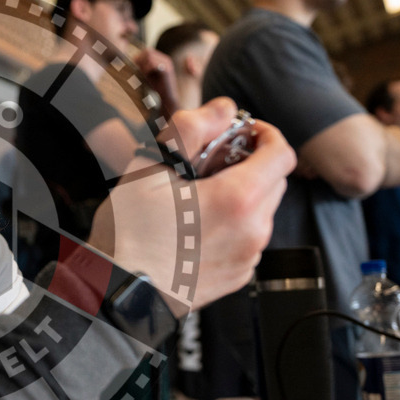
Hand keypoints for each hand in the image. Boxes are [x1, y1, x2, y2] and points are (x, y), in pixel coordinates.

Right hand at [88, 97, 295, 309]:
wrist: (118, 291)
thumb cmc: (129, 232)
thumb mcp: (150, 167)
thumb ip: (191, 128)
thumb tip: (224, 108)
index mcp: (238, 199)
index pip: (282, 153)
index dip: (264, 133)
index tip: (239, 131)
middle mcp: (254, 231)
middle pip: (275, 181)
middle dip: (251, 163)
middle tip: (209, 163)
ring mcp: (248, 257)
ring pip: (261, 212)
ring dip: (241, 196)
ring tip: (196, 199)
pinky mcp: (238, 277)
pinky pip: (248, 240)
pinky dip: (232, 226)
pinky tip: (195, 228)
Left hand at [133, 47, 178, 116]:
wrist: (167, 98)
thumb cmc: (157, 88)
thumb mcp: (148, 75)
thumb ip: (143, 67)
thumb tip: (133, 59)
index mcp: (162, 59)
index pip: (148, 51)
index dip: (139, 57)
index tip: (136, 66)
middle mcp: (165, 59)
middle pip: (148, 51)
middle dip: (140, 60)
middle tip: (139, 70)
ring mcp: (167, 64)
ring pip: (149, 56)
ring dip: (143, 64)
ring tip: (144, 73)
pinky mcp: (167, 70)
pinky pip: (152, 64)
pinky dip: (147, 69)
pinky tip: (147, 75)